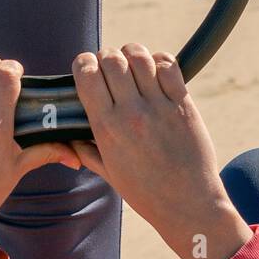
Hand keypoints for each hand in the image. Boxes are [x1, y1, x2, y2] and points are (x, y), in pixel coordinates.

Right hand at [71, 44, 252, 258]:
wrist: (187, 204)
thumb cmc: (145, 192)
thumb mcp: (108, 173)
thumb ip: (86, 150)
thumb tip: (71, 134)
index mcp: (106, 128)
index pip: (87, 74)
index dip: (83, 63)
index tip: (87, 68)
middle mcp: (131, 113)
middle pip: (111, 59)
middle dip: (107, 56)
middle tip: (111, 67)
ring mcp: (159, 107)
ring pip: (139, 57)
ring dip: (132, 54)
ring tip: (133, 65)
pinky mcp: (183, 105)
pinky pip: (169, 66)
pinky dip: (160, 60)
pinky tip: (156, 71)